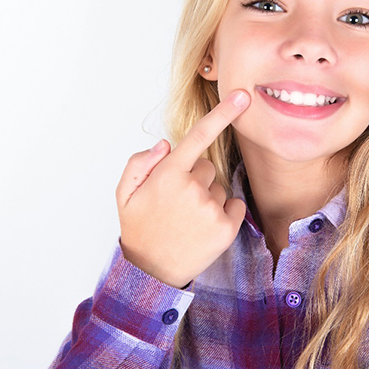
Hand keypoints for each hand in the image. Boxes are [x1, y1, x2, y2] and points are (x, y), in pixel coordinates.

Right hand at [116, 90, 250, 287]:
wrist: (153, 272)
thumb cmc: (140, 227)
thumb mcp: (124, 193)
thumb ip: (140, 162)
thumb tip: (166, 144)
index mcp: (168, 174)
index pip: (199, 135)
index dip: (223, 112)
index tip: (243, 96)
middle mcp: (193, 188)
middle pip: (206, 166)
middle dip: (193, 178)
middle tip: (175, 203)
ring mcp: (212, 209)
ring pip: (218, 187)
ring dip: (206, 197)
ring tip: (186, 219)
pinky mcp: (227, 228)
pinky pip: (234, 205)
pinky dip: (223, 212)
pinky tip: (203, 227)